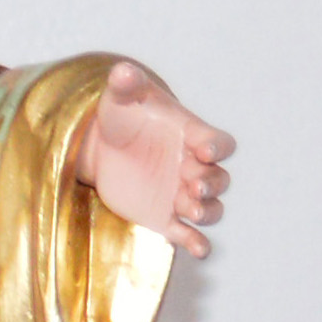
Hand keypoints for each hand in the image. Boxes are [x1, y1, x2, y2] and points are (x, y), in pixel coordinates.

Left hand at [78, 63, 235, 258]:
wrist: (102, 147)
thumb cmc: (122, 115)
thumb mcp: (121, 98)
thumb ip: (126, 85)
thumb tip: (123, 71)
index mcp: (191, 136)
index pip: (218, 142)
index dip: (217, 147)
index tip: (206, 150)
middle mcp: (193, 166)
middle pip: (219, 179)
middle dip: (212, 184)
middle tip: (195, 185)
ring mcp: (181, 193)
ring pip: (210, 207)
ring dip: (207, 211)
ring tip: (194, 212)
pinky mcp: (163, 216)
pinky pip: (186, 233)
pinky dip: (196, 243)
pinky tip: (199, 251)